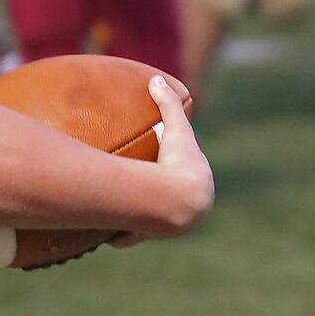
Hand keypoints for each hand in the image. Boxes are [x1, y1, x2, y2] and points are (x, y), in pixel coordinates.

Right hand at [112, 75, 213, 246]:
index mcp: (198, 181)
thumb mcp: (176, 127)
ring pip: (157, 217)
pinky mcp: (151, 233)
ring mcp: (172, 223)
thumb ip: (168, 102)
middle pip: (171, 193)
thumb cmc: (179, 162)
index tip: (162, 153)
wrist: (178, 202)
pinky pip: (135, 234)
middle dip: (161, 190)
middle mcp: (190, 206)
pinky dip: (126, 235)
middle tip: (143, 181)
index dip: (176, 159)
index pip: (189, 167)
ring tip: (128, 209)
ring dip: (145, 214)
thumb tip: (156, 78)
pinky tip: (115, 238)